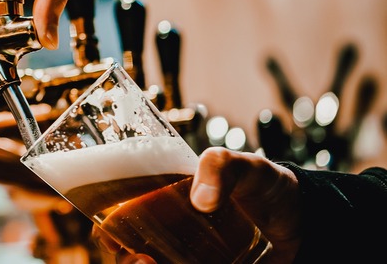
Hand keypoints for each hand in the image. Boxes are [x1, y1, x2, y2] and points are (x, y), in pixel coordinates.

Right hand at [93, 147, 302, 262]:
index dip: (109, 230)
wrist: (311, 223)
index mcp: (167, 205)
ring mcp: (191, 261)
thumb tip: (201, 199)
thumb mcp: (248, 166)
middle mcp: (173, 237)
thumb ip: (221, 166)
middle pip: (133, 255)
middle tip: (138, 259)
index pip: (124, 219)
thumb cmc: (270, 188)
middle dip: (126, 260)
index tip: (109, 236)